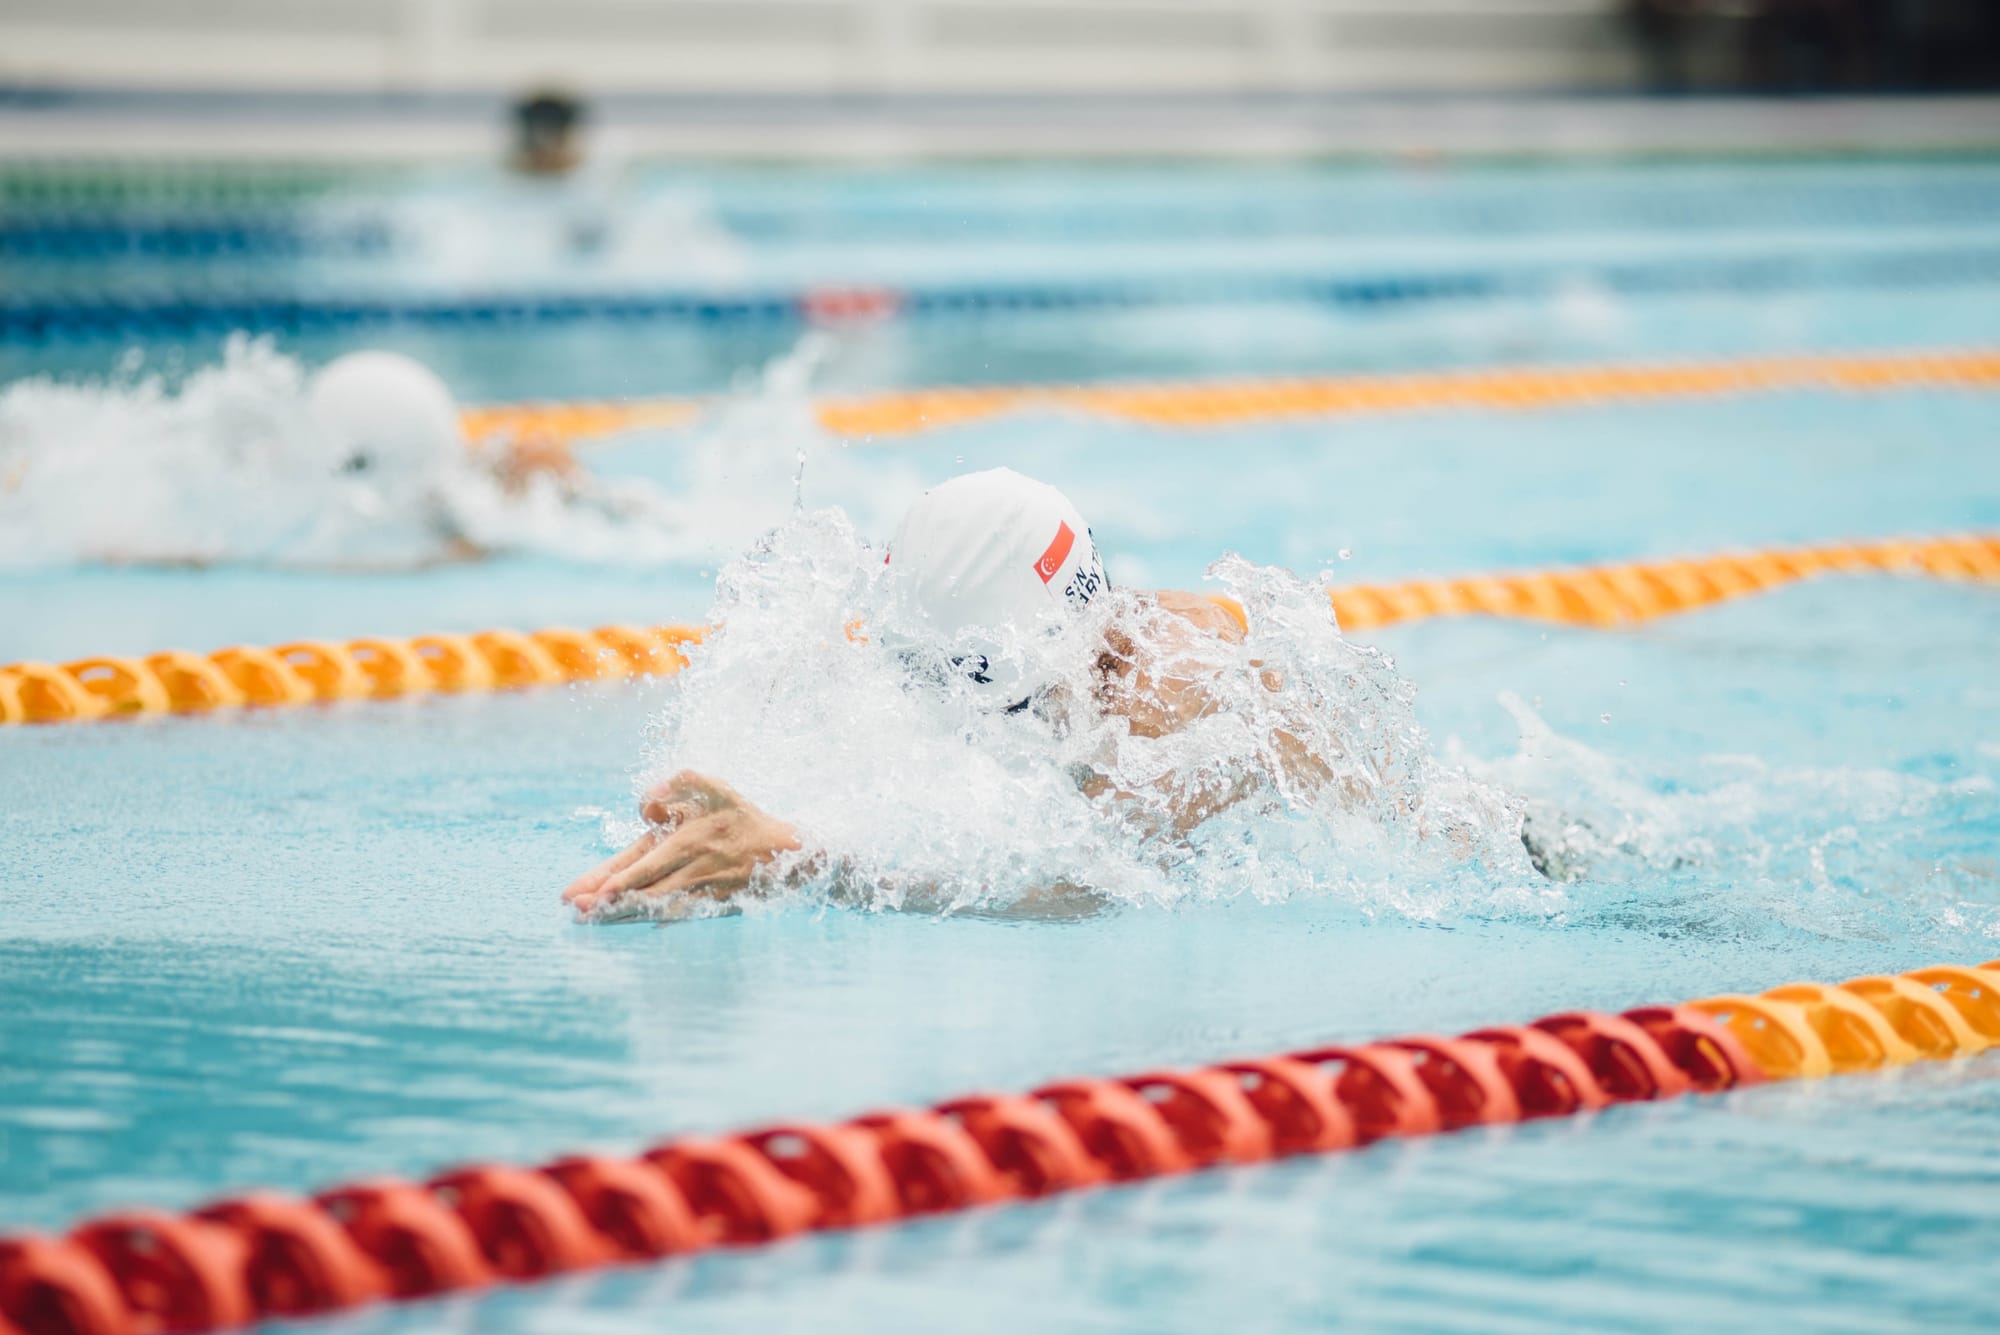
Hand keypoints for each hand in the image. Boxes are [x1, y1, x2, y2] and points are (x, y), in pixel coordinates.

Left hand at [562, 771, 801, 919]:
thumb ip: (681, 782)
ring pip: (654, 905)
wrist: (786, 853)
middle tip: (577, 910)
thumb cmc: (744, 818)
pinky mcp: (708, 904)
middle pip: (642, 889)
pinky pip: (674, 916)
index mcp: (687, 839)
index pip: (643, 862)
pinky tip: (627, 924)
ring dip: (621, 914)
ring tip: (591, 920)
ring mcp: (699, 889)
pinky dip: (648, 921)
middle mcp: (690, 867)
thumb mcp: (716, 788)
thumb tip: (645, 801)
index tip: (590, 891)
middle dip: (608, 901)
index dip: (616, 877)